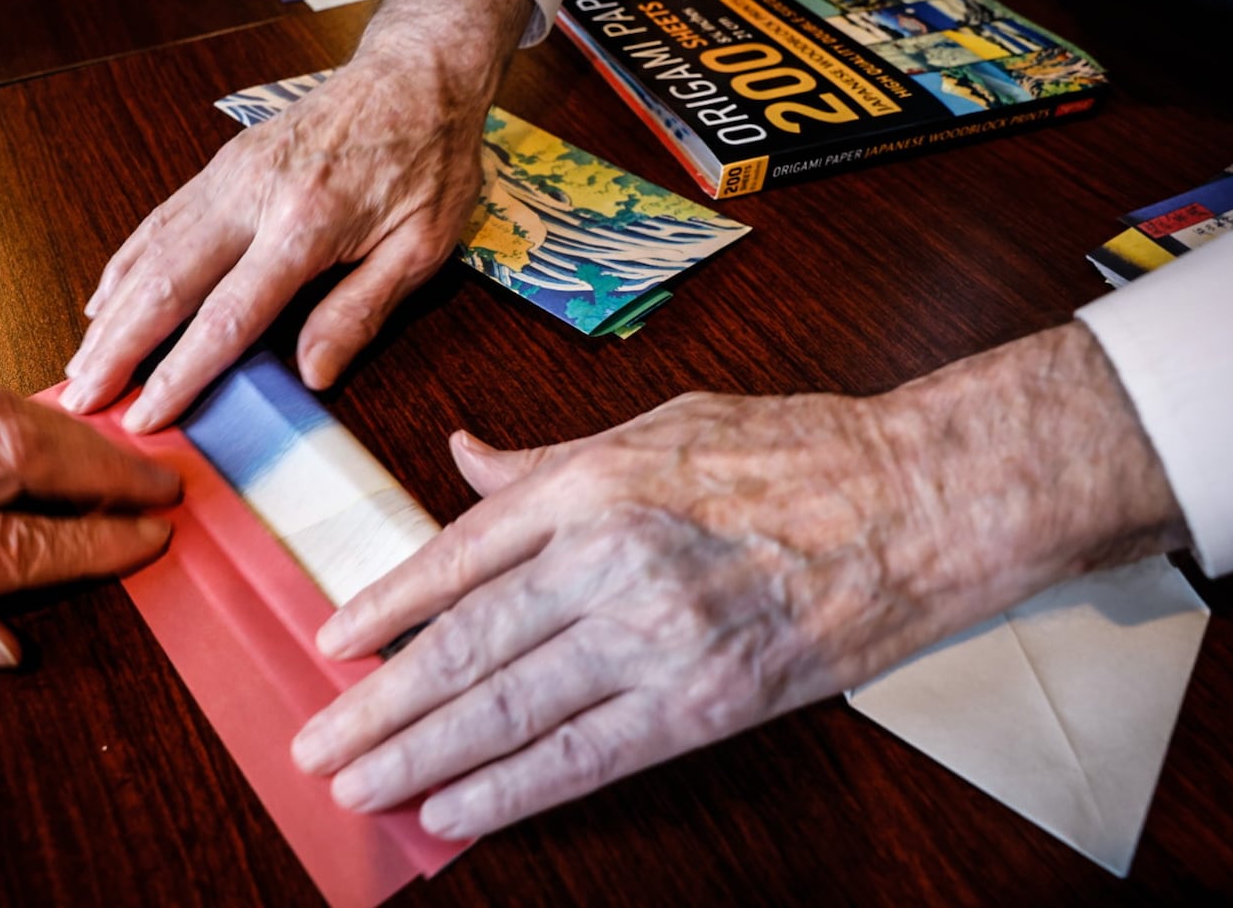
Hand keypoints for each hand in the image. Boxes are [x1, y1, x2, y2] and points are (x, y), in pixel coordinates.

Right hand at [62, 0, 535, 431]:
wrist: (415, 74)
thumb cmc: (428, 162)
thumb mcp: (421, 247)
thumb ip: (360, 311)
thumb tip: (312, 375)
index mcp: (305, 226)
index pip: (227, 317)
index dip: (180, 373)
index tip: (144, 416)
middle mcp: (253, 197)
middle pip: (167, 283)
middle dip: (117, 348)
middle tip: (79, 401)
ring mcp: (230, 175)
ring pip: (152, 250)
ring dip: (111, 312)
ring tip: (79, 365)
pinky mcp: (223, 163)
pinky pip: (161, 220)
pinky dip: (125, 264)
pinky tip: (105, 300)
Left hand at [289, 323, 1188, 838]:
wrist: (917, 502)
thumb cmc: (791, 451)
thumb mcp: (658, 423)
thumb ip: (549, 458)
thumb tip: (463, 458)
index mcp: (595, 482)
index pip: (457, 555)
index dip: (384, 608)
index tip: (330, 645)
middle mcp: (611, 559)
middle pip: (466, 648)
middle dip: (379, 706)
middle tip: (315, 745)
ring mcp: (657, 638)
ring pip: (509, 712)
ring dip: (421, 758)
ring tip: (358, 787)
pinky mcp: (704, 703)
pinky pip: (586, 758)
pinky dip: (512, 789)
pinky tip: (454, 809)